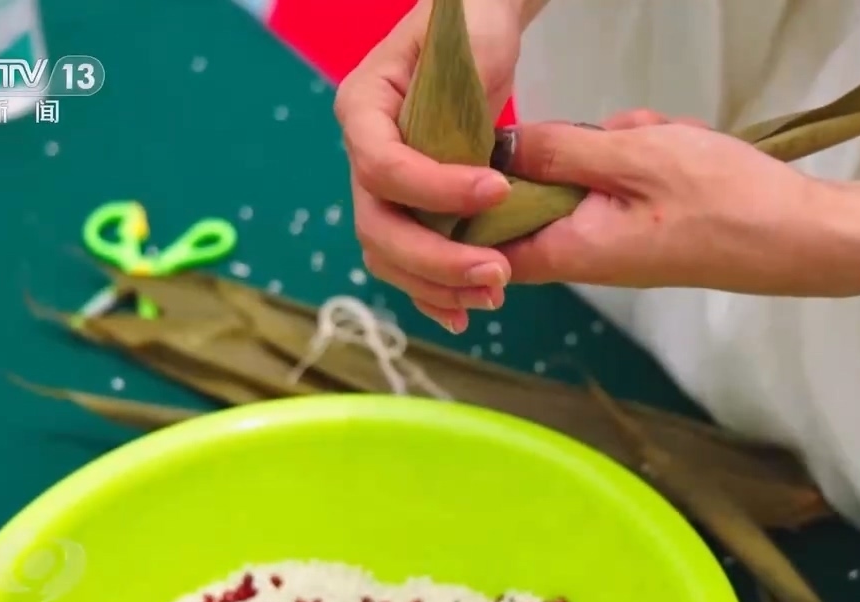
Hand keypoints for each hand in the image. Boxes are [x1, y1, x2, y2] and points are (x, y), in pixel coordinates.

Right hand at [335, 0, 526, 332]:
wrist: (474, 31)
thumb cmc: (470, 27)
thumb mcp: (472, 39)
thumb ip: (467, 84)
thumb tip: (476, 151)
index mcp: (363, 108)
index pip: (381, 165)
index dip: (434, 189)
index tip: (497, 190)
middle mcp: (363, 153)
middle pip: (377, 224)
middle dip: (434, 258)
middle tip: (495, 272)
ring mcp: (381, 188)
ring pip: (386, 253)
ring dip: (435, 284)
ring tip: (491, 294)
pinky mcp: (406, 210)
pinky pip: (405, 262)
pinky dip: (431, 293)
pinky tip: (464, 314)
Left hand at [492, 110, 859, 296]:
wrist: (801, 234)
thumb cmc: (723, 200)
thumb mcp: (631, 156)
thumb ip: (557, 150)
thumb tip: (496, 148)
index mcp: (567, 251)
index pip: (481, 245)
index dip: (468, 203)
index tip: (484, 156)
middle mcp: (583, 255)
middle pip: (533, 195)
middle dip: (566, 150)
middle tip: (615, 136)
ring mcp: (614, 241)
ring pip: (582, 178)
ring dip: (615, 146)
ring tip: (663, 142)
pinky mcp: (641, 226)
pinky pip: (619, 179)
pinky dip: (642, 154)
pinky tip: (679, 147)